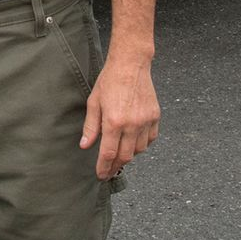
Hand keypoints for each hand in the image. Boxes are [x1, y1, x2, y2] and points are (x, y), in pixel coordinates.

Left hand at [79, 54, 160, 179]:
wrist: (131, 64)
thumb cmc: (110, 80)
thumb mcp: (94, 102)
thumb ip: (91, 126)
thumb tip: (85, 145)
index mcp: (114, 121)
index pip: (108, 154)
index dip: (103, 167)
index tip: (100, 175)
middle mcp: (132, 124)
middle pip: (125, 156)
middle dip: (115, 166)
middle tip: (108, 170)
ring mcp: (146, 121)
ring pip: (139, 150)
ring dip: (129, 155)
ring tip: (120, 153)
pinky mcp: (155, 116)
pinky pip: (151, 139)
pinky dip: (143, 144)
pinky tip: (134, 142)